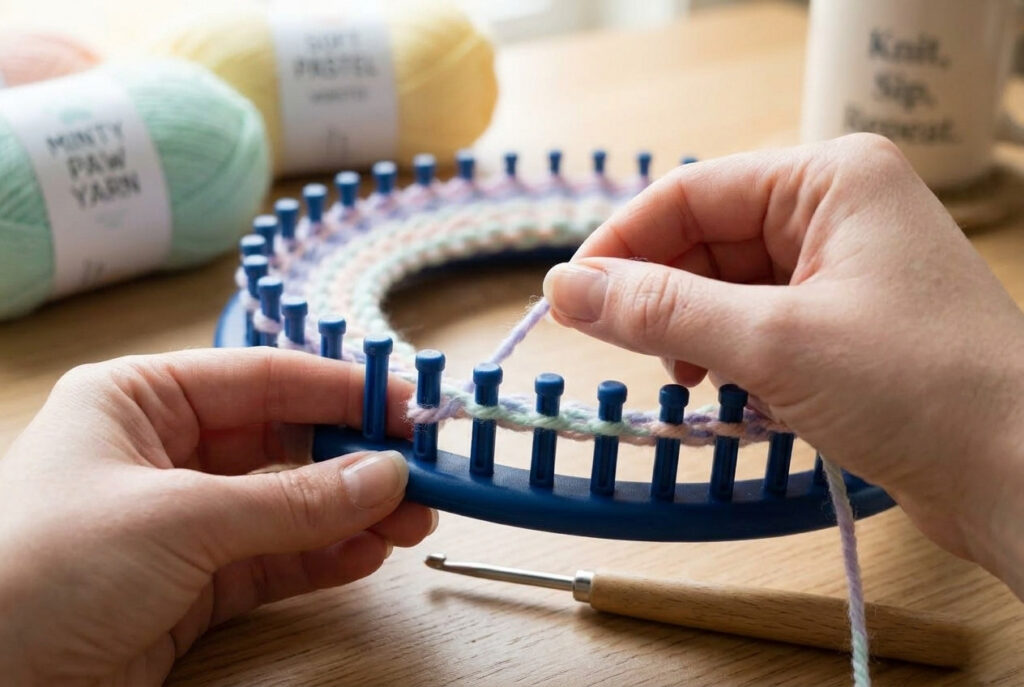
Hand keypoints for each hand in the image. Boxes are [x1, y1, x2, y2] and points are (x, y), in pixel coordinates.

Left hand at [0, 348, 434, 684]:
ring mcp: (180, 522)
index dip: (340, 391)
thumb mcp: (176, 520)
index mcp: (138, 401)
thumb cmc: (36, 573)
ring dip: (351, 513)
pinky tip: (368, 554)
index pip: (262, 380)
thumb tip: (385, 474)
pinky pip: (274, 560)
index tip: (408, 406)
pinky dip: (324, 558)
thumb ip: (291, 501)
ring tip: (411, 520)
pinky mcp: (190, 585)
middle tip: (421, 474)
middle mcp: (162, 453)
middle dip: (354, 460)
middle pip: (283, 443)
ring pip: (287, 505)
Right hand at [543, 134, 1023, 596]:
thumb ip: (661, 310)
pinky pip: (757, 325)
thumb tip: (564, 287)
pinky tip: (732, 396)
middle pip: (705, 242)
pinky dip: (730, 359)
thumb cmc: (920, 390)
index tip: (568, 299)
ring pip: (726, 289)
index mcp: (829, 180)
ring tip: (689, 382)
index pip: (690, 193)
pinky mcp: (845, 326)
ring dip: (692, 335)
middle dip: (660, 299)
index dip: (621, 245)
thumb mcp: (773, 342)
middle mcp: (836, 213)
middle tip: (625, 353)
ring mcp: (843, 270)